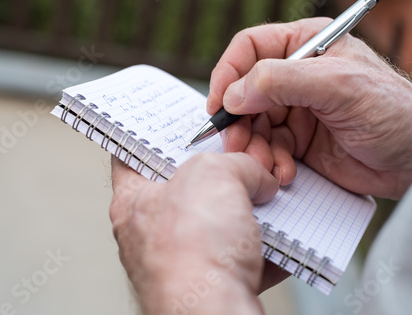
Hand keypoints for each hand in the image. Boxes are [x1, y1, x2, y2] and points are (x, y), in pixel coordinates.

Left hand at [110, 153, 287, 314]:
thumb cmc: (192, 254)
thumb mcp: (214, 174)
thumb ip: (236, 162)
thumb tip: (257, 175)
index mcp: (135, 202)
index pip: (132, 155)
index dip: (153, 136)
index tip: (173, 127)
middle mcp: (152, 233)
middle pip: (184, 190)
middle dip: (218, 176)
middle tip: (239, 163)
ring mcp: (182, 261)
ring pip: (217, 225)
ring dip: (246, 212)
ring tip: (266, 198)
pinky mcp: (211, 284)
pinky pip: (239, 256)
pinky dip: (261, 246)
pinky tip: (279, 236)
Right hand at [208, 18, 411, 199]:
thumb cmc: (393, 111)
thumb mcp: (338, 86)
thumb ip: (281, 82)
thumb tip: (233, 94)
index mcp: (305, 46)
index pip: (250, 48)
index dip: (228, 74)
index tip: (219, 104)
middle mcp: (295, 76)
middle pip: (245, 92)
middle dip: (239, 121)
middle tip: (237, 144)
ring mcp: (295, 110)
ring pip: (253, 125)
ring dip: (254, 147)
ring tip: (266, 165)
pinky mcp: (298, 141)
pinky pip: (269, 149)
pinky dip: (270, 163)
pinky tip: (284, 174)